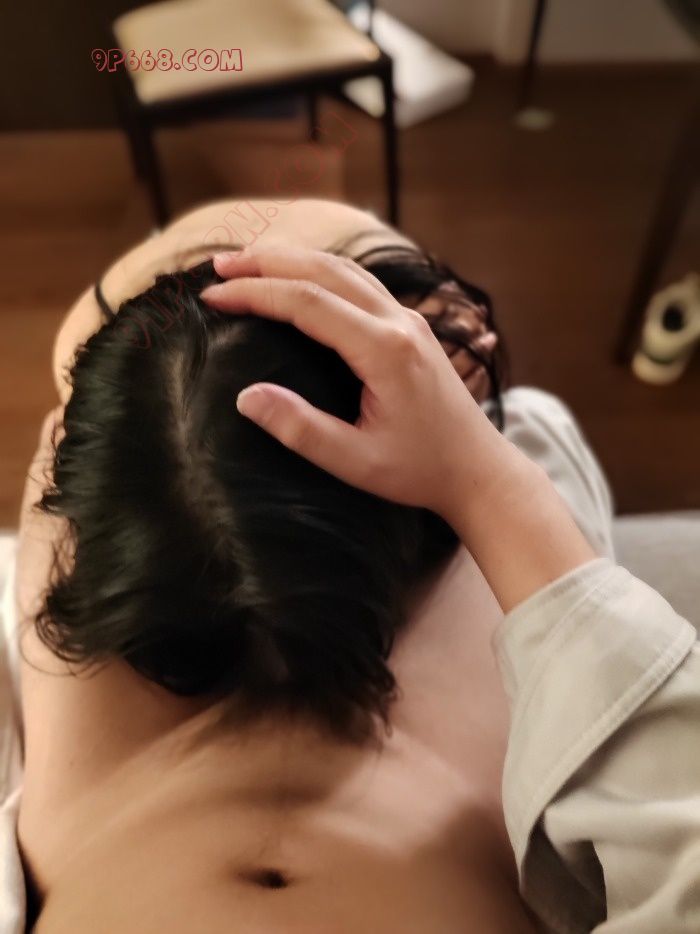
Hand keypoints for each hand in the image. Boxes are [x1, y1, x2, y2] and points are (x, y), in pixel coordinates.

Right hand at [201, 246, 509, 524]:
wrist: (477, 469)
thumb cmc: (420, 470)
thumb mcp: (356, 461)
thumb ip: (301, 429)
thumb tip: (246, 397)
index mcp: (384, 350)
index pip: (307, 303)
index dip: (255, 294)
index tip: (213, 297)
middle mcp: (399, 322)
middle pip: (324, 270)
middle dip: (267, 262)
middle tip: (218, 265)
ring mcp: (408, 319)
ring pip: (344, 269)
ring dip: (293, 260)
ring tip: (248, 263)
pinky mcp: (411, 327)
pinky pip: (360, 283)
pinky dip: (320, 272)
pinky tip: (299, 278)